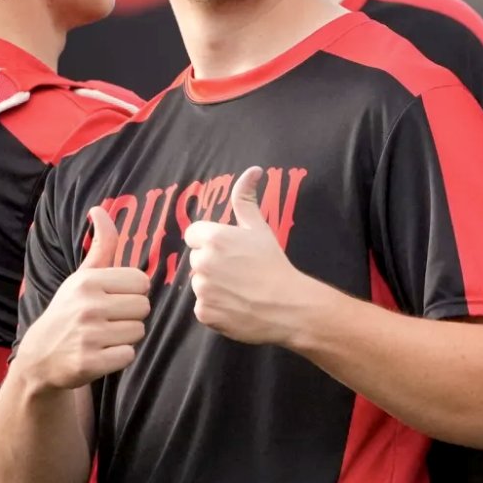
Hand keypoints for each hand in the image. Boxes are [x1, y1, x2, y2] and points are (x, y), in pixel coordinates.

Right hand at [14, 208, 150, 390]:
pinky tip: (99, 354)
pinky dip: (118, 358)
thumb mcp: (82, 276)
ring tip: (102, 337)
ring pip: (139, 331)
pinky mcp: (88, 363)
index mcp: (88, 281)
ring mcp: (87, 336)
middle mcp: (87, 306)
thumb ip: (102, 245)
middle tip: (107, 321)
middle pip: (144, 307)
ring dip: (125, 337)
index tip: (112, 299)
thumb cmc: (68, 311)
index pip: (142, 282)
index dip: (132, 292)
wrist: (38, 358)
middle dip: (130, 315)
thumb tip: (100, 209)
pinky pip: (129, 355)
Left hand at [183, 167, 318, 344]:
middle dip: (213, 263)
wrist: (287, 305)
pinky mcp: (204, 313)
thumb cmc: (273, 263)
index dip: (211, 241)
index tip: (230, 250)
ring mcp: (201, 289)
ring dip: (214, 286)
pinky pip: (203, 307)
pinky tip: (236, 305)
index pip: (194, 234)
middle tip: (240, 270)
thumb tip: (253, 170)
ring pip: (200, 283)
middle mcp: (202, 262)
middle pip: (197, 259)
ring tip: (240, 290)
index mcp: (213, 238)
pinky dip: (216, 308)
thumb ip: (246, 198)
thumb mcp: (260, 227)